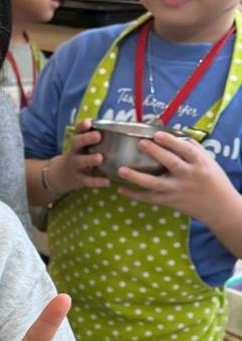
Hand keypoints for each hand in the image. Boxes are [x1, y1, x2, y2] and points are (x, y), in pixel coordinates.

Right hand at [47, 119, 110, 193]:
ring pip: (80, 161)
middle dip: (86, 139)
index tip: (88, 122)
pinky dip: (97, 182)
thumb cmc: (81, 156)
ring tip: (100, 158)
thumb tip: (121, 127)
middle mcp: (74, 152)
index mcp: (78, 142)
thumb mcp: (83, 146)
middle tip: (98, 136)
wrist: (62, 175)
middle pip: (76, 143)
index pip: (78, 131)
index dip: (82, 126)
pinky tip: (107, 182)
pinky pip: (87, 180)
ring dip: (89, 159)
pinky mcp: (78, 179)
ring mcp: (75, 166)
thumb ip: (96, 138)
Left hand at [117, 131, 235, 219]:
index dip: (171, 142)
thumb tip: (176, 134)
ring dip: (137, 177)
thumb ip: (192, 148)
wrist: (217, 207)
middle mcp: (187, 176)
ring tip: (121, 170)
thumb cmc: (212, 179)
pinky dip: (134, 195)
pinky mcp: (168, 201)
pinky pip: (149, 198)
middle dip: (155, 153)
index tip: (158, 134)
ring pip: (155, 184)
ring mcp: (176, 190)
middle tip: (140, 143)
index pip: (185, 150)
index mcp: (198, 163)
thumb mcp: (208, 161)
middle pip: (170, 163)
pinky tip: (121, 189)